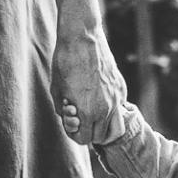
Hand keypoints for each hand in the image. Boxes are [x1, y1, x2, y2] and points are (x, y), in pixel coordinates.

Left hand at [51, 25, 124, 144]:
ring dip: (101, 123)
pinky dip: (108, 108)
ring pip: (114, 126)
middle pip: (101, 137)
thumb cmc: (65, 62)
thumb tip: (72, 118)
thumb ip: (63, 110)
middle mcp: (105, 109)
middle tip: (79, 116)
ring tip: (90, 110)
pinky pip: (118, 107)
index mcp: (87, 112)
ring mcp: (116, 99)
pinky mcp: (121, 88)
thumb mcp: (56, 90)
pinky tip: (97, 93)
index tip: (70, 121)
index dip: (74, 134)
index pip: (84, 139)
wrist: (82, 38)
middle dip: (88, 131)